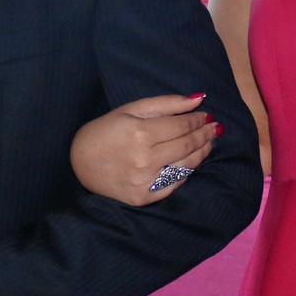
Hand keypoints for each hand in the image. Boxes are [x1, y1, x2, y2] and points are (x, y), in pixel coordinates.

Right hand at [70, 94, 218, 205]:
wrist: (79, 164)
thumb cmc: (106, 131)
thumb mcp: (131, 110)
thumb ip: (166, 103)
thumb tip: (199, 98)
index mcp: (140, 133)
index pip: (182, 126)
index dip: (199, 120)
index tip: (208, 115)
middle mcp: (145, 159)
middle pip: (187, 145)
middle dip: (206, 134)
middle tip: (216, 127)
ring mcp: (145, 181)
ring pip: (186, 166)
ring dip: (202, 152)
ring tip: (209, 142)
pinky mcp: (144, 197)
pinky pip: (175, 184)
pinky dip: (187, 172)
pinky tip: (192, 162)